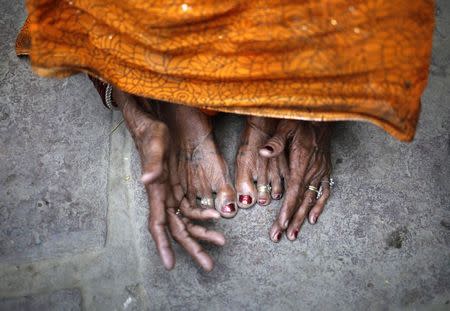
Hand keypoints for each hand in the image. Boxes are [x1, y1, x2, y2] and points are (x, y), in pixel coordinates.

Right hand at [114, 89, 224, 270]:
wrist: (159, 115)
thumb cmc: (153, 128)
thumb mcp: (154, 142)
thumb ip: (152, 162)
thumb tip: (147, 181)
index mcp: (157, 190)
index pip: (159, 223)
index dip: (164, 245)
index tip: (171, 264)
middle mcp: (165, 194)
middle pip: (178, 227)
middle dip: (193, 246)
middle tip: (209, 265)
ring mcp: (174, 189)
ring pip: (188, 218)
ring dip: (203, 231)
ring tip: (221, 243)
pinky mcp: (183, 181)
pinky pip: (194, 202)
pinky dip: (206, 211)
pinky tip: (219, 214)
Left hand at [259, 120, 332, 241]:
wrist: (322, 117)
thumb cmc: (300, 121)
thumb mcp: (286, 127)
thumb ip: (276, 142)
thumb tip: (263, 152)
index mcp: (301, 161)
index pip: (294, 190)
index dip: (288, 208)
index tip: (282, 224)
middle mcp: (313, 170)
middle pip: (300, 200)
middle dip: (291, 220)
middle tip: (280, 236)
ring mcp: (321, 172)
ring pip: (311, 200)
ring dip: (302, 218)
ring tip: (294, 234)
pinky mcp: (326, 171)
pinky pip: (324, 192)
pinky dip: (319, 206)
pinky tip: (313, 219)